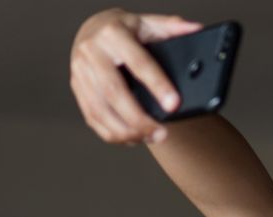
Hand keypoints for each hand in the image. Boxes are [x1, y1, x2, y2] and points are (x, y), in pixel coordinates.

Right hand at [69, 9, 202, 144]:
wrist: (92, 29)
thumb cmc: (124, 29)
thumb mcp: (147, 23)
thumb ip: (172, 27)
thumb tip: (196, 29)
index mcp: (113, 34)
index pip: (138, 63)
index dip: (157, 85)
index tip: (173, 104)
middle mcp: (92, 52)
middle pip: (114, 93)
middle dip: (139, 119)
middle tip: (162, 133)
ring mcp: (81, 72)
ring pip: (100, 110)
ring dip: (126, 131)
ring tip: (150, 137)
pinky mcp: (76, 88)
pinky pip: (92, 117)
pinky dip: (112, 133)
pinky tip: (132, 137)